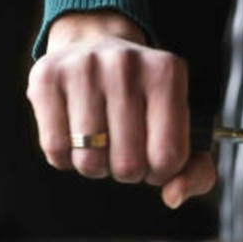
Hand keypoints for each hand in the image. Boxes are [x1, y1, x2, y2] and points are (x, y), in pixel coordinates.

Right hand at [26, 10, 215, 207]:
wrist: (96, 44)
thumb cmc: (145, 99)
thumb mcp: (184, 126)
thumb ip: (195, 171)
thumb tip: (172, 197)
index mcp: (167, 73)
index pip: (169, 156)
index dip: (161, 173)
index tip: (156, 160)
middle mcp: (126, 65)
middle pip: (128, 165)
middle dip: (129, 171)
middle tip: (127, 149)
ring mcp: (83, 68)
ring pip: (90, 161)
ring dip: (97, 166)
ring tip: (103, 141)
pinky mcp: (46, 77)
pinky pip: (55, 149)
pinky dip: (67, 158)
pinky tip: (77, 136)